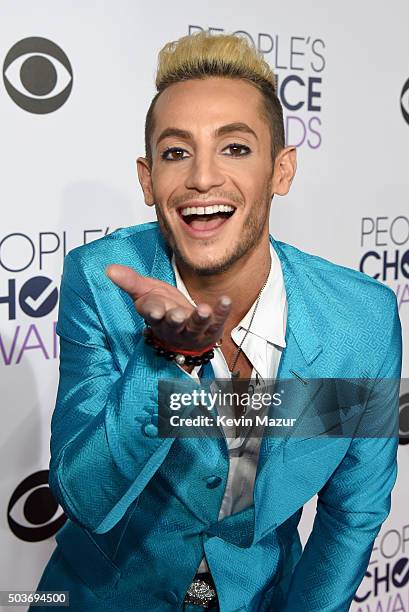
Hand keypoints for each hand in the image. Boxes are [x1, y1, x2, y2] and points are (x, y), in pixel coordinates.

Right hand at [105, 264, 231, 350]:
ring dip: (200, 318)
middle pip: (173, 324)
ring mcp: (193, 329)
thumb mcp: (146, 293)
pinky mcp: (211, 328)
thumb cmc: (164, 308)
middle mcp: (173, 326)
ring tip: (204, 310)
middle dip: (175, 319)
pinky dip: (221, 311)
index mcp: (156, 316)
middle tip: (177, 314)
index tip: (154, 309)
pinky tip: (225, 300)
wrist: (185, 333)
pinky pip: (217, 320)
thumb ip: (130, 281)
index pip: (152, 313)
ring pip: (195, 326)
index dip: (153, 311)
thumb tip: (109, 269)